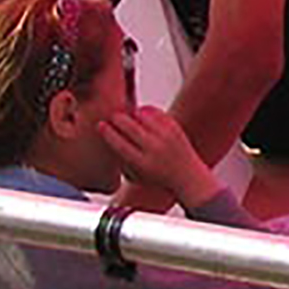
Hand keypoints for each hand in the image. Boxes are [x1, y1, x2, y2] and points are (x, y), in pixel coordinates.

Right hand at [95, 104, 215, 211]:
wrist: (188, 177)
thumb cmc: (158, 177)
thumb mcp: (136, 175)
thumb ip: (121, 159)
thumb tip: (106, 135)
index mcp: (142, 163)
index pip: (119, 143)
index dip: (107, 132)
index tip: (100, 124)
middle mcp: (154, 149)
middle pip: (128, 125)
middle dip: (117, 118)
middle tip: (113, 116)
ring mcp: (166, 136)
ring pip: (141, 114)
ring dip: (132, 113)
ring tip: (129, 116)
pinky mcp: (175, 127)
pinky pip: (155, 111)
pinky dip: (146, 110)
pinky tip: (142, 114)